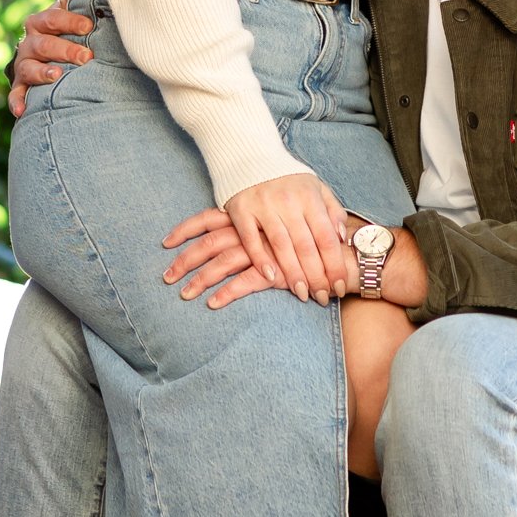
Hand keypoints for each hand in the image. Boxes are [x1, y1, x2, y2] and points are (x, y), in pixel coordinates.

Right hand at [8, 4, 94, 116]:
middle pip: (43, 44)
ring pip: (29, 67)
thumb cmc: (60, 30)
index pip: (52, 18)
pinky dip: (17, 101)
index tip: (88, 27)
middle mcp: (29, 42)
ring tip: (56, 76)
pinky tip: (22, 111)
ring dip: (42, 72)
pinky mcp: (20, 86)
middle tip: (86, 58)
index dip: (69, 22)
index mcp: (40, 23)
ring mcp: (23, 64)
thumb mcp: (65, 9)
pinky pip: (15, 94)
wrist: (43, 57)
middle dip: (64, 50)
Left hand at [165, 207, 428, 313]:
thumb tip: (236, 230)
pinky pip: (245, 281)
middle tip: (165, 276)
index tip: (166, 242)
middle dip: (185, 259)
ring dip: (200, 279)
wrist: (350, 252)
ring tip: (183, 295)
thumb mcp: (288, 223)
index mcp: (253, 213)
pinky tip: (213, 304)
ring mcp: (266, 249)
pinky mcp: (277, 270)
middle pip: (210, 242)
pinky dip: (227, 292)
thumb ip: (263, 225)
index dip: (186, 229)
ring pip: (223, 262)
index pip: (210, 218)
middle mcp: (255, 227)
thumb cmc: (317, 238)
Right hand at [219, 172, 355, 303]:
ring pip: (281, 246)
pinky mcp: (241, 210)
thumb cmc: (288, 178)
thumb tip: (342, 237)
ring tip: (302, 294)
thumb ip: (332, 210)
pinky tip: (271, 277)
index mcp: (309, 197)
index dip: (334, 264)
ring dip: (293, 273)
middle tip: (323, 298)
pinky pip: (250, 239)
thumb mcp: (316, 186)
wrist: (250, 155)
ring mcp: (263, 206)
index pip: (326, 237)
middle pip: (306, 246)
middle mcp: (288, 202)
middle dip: (317, 276)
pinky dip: (260, 259)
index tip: (340, 287)